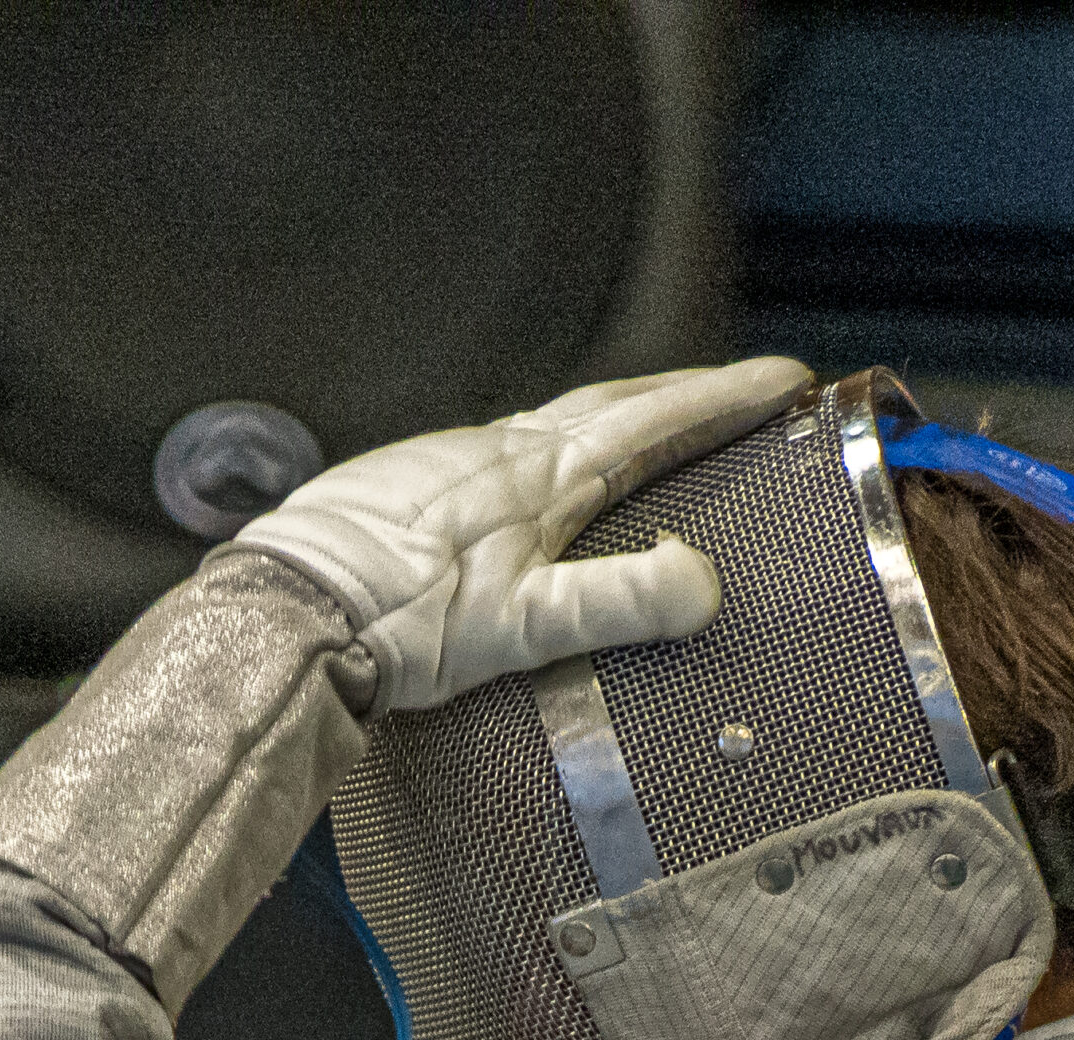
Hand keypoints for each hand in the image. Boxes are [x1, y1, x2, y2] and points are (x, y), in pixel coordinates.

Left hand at [229, 357, 812, 712]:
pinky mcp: (403, 488)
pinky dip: (537, 459)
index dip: (725, 400)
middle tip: (729, 392)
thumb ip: (621, 602)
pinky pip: (492, 457)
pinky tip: (526, 492)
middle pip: (607, 406)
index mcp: (543, 474)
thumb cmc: (403, 623)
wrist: (290, 612)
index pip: (656, 421)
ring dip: (604, 424)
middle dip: (677, 397)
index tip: (784, 381)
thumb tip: (704, 584)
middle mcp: (497, 450)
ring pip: (546, 427)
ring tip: (637, 435)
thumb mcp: (528, 624)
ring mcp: (445, 462)